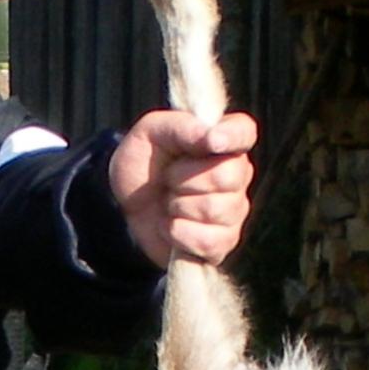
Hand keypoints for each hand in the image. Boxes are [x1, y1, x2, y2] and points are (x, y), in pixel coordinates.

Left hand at [109, 107, 258, 267]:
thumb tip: (214, 137)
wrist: (123, 206)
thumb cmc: (143, 163)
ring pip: (213, 209)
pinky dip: (177, 233)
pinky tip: (171, 225)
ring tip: (169, 201)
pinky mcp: (222, 242)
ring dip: (176, 206)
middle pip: (227, 176)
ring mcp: (233, 211)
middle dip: (183, 178)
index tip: (211, 141)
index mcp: (224, 140)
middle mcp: (237, 175)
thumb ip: (182, 127)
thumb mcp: (151, 133)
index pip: (244, 132)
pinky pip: (206, 241)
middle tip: (168, 178)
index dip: (232, 137)